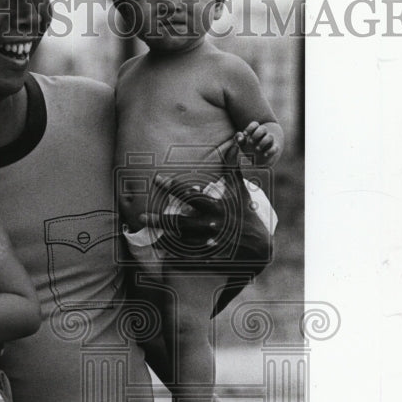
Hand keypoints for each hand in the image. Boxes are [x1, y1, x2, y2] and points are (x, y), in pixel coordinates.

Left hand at [140, 171, 271, 267]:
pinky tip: (164, 259)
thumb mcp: (240, 189)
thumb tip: (235, 140)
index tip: (157, 179)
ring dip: (164, 242)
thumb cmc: (246, 213)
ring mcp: (210, 243)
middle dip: (159, 220)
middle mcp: (210, 224)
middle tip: (141, 218)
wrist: (260, 246)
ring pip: (181, 243)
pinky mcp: (211, 258)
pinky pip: (190, 260)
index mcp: (214, 206)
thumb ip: (232, 166)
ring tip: (150, 240)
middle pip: (179, 222)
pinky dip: (176, 260)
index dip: (172, 185)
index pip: (190, 194)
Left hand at [235, 120, 281, 162]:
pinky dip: (270, 151)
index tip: (245, 134)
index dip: (250, 128)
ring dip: (263, 142)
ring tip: (256, 149)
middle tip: (250, 142)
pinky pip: (275, 148)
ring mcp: (270, 142)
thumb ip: (239, 139)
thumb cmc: (249, 148)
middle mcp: (264, 135)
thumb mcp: (243, 144)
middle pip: (263, 128)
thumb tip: (239, 138)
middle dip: (256, 134)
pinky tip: (264, 155)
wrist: (258, 159)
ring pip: (270, 137)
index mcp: (256, 131)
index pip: (255, 124)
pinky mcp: (274, 149)